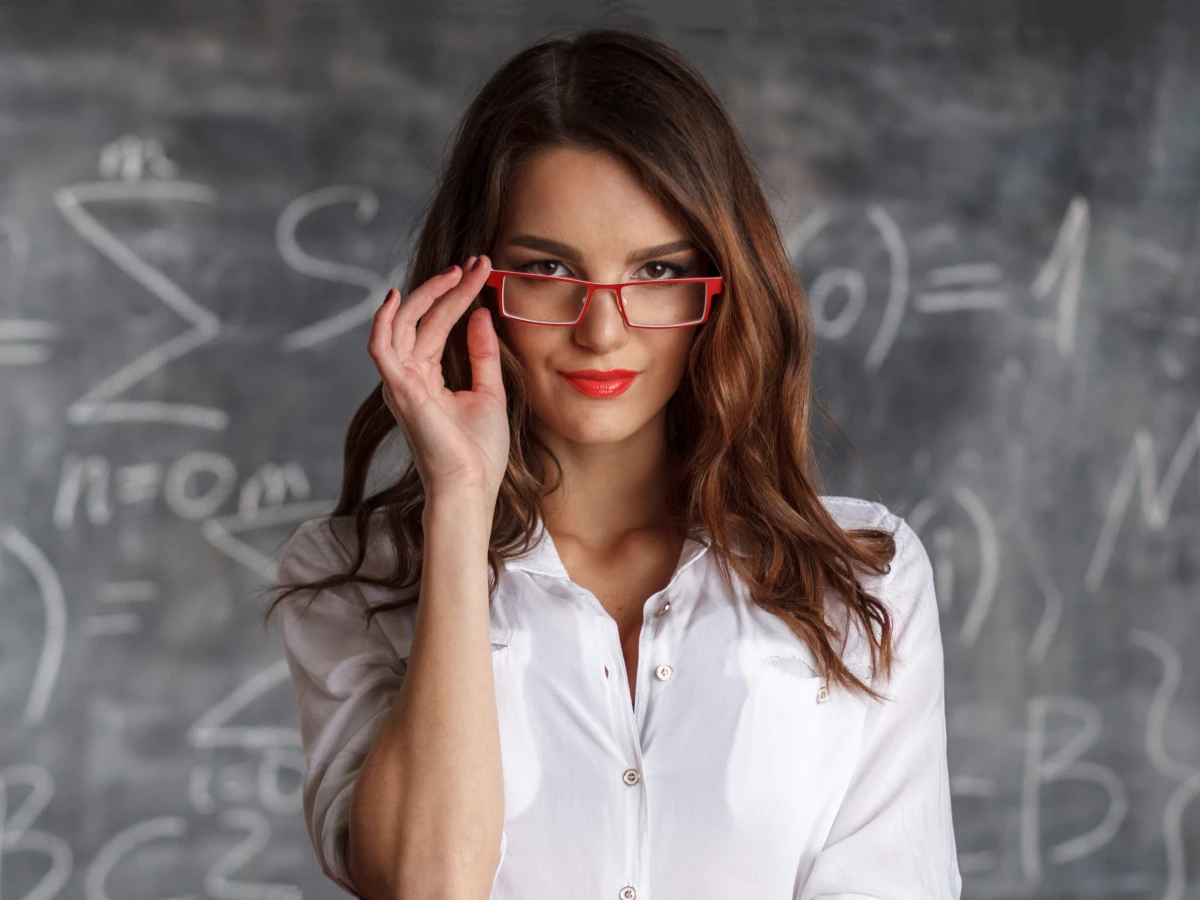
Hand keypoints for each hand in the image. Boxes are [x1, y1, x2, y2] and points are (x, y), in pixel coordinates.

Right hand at [368, 255, 509, 500]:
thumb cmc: (477, 450)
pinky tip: (398, 297)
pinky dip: (383, 321)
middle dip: (447, 287)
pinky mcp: (398, 390)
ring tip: (455, 272)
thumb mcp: (488, 391)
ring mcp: (400, 382)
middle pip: (422, 318)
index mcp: (427, 377)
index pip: (438, 324)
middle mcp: (408, 375)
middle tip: (474, 263)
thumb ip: (482, 352)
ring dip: (427, 294)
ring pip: (402, 324)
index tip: (481, 270)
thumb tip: (480, 314)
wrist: (471, 486)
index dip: (458, 295)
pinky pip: (380, 348)